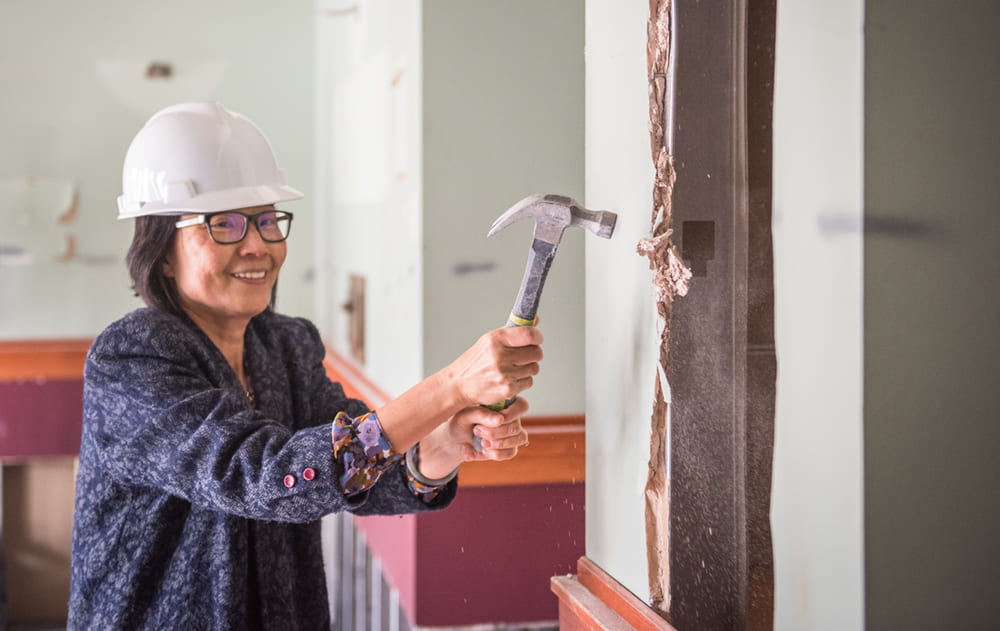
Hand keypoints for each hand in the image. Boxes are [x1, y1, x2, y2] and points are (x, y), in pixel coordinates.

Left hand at [415, 397, 530, 478]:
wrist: (454, 441)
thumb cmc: (461, 422)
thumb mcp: (465, 415)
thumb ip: (481, 414)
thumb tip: (500, 419)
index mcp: (504, 405)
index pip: (521, 406)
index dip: (512, 414)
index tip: (497, 419)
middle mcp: (512, 419)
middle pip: (516, 425)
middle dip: (496, 431)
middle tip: (477, 430)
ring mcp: (512, 435)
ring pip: (518, 438)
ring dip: (499, 442)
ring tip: (482, 441)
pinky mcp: (508, 449)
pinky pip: (511, 452)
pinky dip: (497, 452)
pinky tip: (485, 449)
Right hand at [445, 326, 542, 407]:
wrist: (459, 384)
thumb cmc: (475, 361)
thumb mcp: (489, 340)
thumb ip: (513, 331)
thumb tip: (536, 319)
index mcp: (496, 339)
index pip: (529, 334)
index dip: (538, 337)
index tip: (537, 338)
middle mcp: (500, 356)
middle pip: (536, 353)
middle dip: (534, 354)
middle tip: (524, 355)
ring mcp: (504, 374)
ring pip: (534, 368)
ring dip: (528, 368)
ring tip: (513, 368)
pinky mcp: (508, 389)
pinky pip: (528, 382)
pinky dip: (522, 381)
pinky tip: (510, 378)